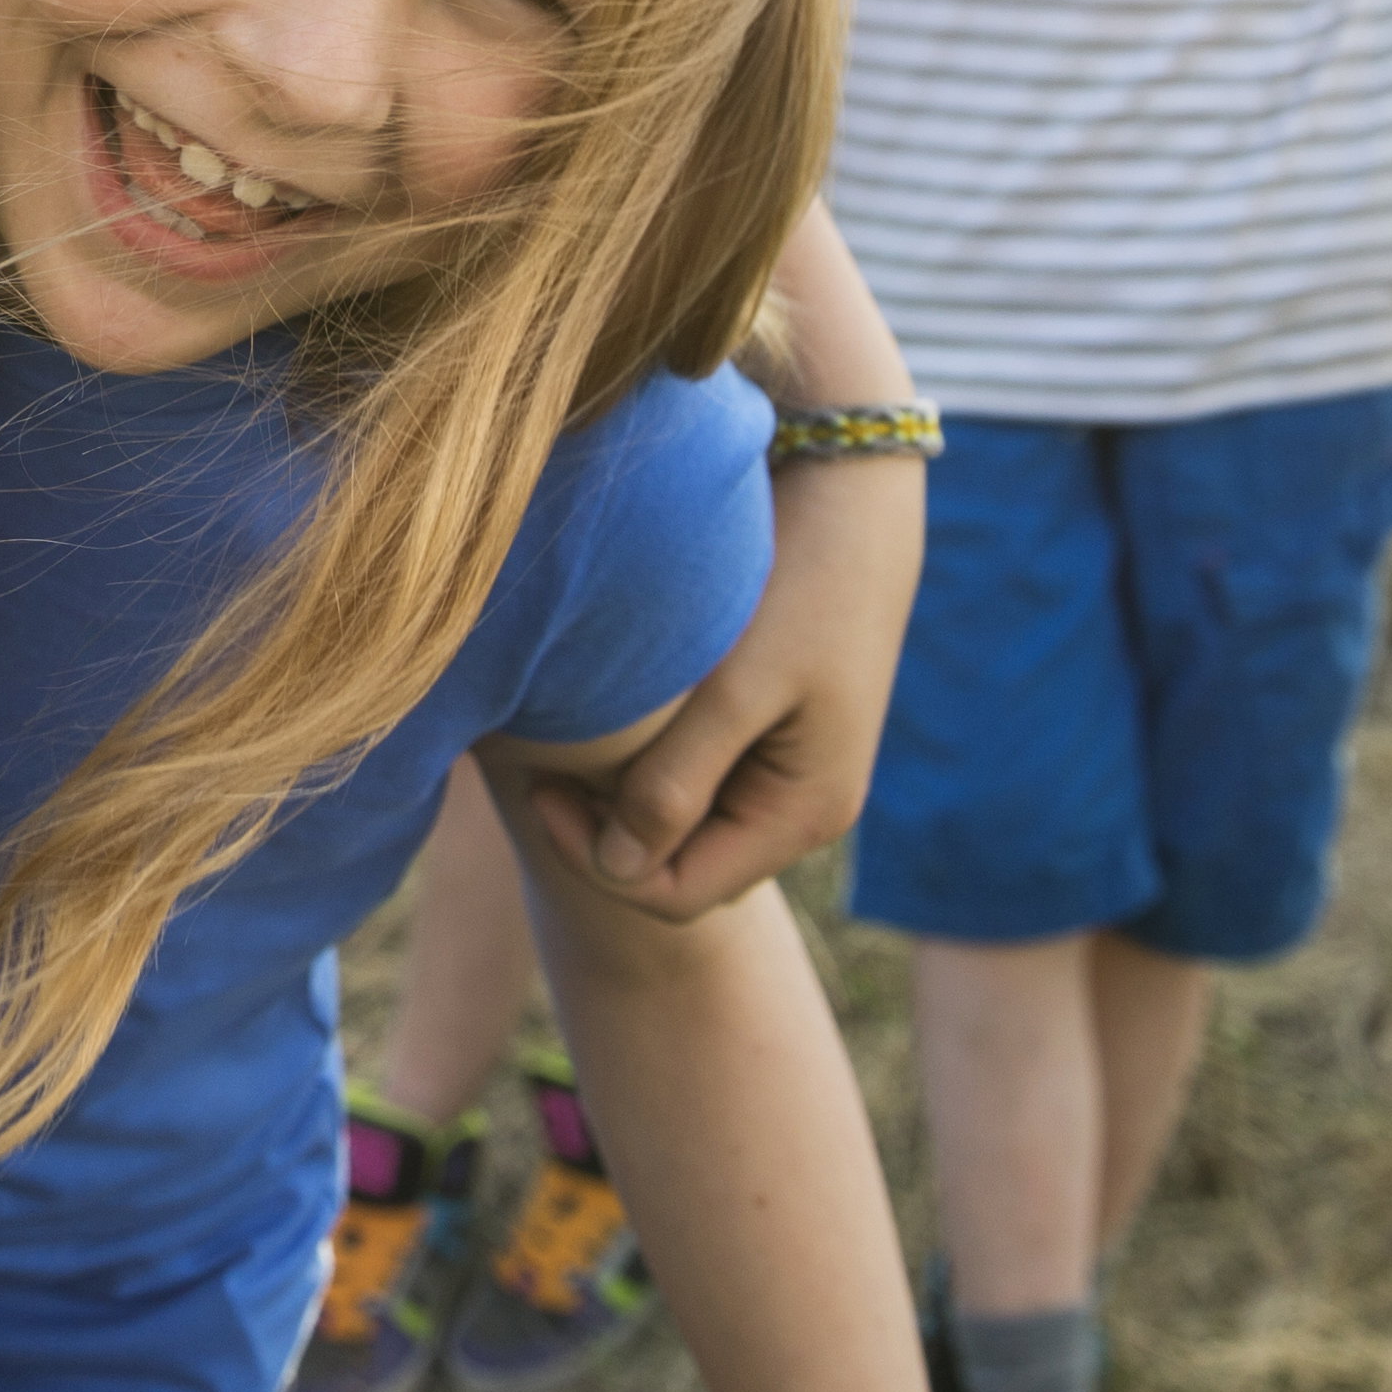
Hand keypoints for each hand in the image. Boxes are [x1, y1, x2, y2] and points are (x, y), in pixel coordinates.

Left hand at [531, 440, 920, 921]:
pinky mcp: (770, 735)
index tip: (540, 787)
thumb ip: (678, 780)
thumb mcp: (737, 685)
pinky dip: (646, 764)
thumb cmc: (801, 583)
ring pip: (683, 826)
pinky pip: (695, 781)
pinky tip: (605, 717)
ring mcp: (787, 775)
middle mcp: (800, 811)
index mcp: (802, 815)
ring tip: (564, 742)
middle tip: (541, 766)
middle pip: (679, 867)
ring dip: (621, 799)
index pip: (677, 893)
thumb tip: (617, 867)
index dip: (597, 859)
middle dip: (605, 832)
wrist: (850, 497)